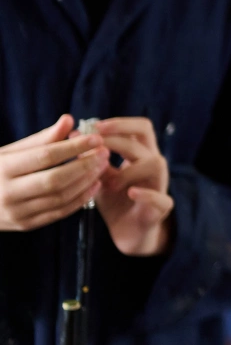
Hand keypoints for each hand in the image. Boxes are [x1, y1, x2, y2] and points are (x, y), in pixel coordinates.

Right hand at [0, 115, 107, 230]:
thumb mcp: (12, 151)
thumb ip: (42, 138)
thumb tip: (69, 119)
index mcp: (3, 168)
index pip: (45, 156)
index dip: (73, 147)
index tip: (96, 138)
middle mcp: (7, 192)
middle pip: (55, 179)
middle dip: (85, 165)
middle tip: (105, 153)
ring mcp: (15, 212)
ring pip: (60, 198)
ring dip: (87, 182)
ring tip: (103, 166)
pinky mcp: (24, 225)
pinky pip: (58, 213)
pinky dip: (80, 200)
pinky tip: (94, 185)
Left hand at [95, 117, 173, 256]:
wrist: (128, 231)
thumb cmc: (116, 200)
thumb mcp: (101, 178)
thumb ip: (93, 160)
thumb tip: (75, 137)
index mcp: (141, 153)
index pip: (139, 127)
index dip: (119, 123)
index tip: (94, 127)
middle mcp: (153, 163)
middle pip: (146, 137)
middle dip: (118, 137)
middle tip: (96, 144)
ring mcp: (160, 183)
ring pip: (154, 163)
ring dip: (127, 169)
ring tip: (108, 183)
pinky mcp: (162, 206)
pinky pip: (160, 197)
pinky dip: (145, 194)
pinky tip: (130, 193)